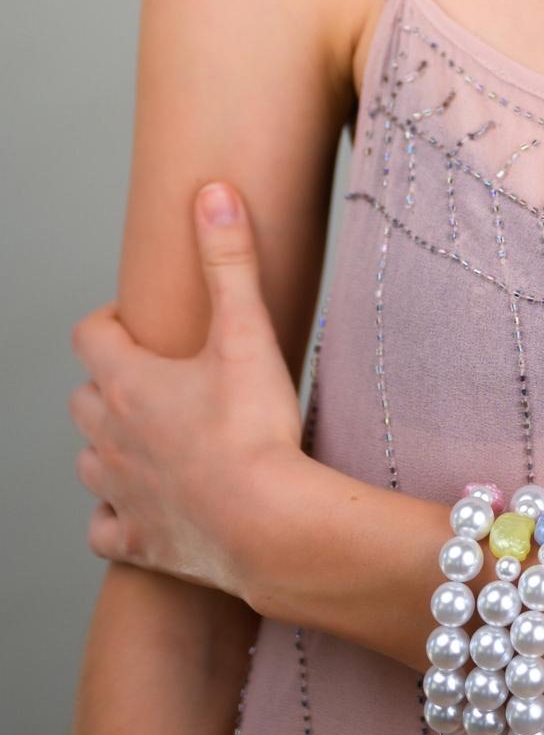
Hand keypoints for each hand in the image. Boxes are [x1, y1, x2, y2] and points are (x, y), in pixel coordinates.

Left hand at [68, 181, 303, 600]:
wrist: (267, 523)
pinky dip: (117, 515)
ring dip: (110, 445)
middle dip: (111, 382)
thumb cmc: (255, 429)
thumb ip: (229, 260)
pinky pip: (104, 529)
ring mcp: (120, 492)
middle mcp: (110, 437)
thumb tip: (213, 194)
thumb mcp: (247, 331)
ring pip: (88, 460)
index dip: (112, 322)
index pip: (90, 336)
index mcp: (128, 384)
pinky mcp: (138, 541)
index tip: (143, 322)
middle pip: (85, 397)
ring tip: (153, 436)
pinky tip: (145, 506)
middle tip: (160, 376)